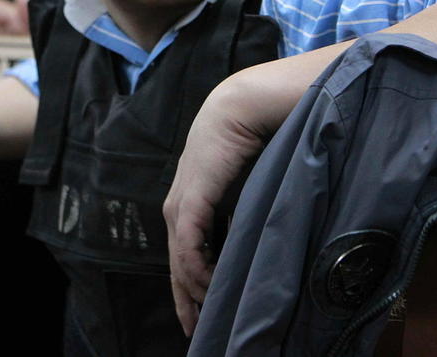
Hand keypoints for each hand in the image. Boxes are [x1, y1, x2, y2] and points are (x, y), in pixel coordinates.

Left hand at [163, 80, 266, 336]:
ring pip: (180, 260)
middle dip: (185, 298)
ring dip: (193, 290)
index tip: (201, 313)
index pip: (185, 252)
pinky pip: (188, 246)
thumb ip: (246, 212)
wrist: (245, 106)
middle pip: (177, 263)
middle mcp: (180, 204)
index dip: (191, 284)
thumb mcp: (247, 185)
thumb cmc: (253, 139)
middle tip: (196, 330)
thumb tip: (259, 240)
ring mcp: (182, 202)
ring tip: (208, 316)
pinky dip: (196, 270)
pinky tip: (208, 288)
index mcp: (192, 200)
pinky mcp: (190, 199)